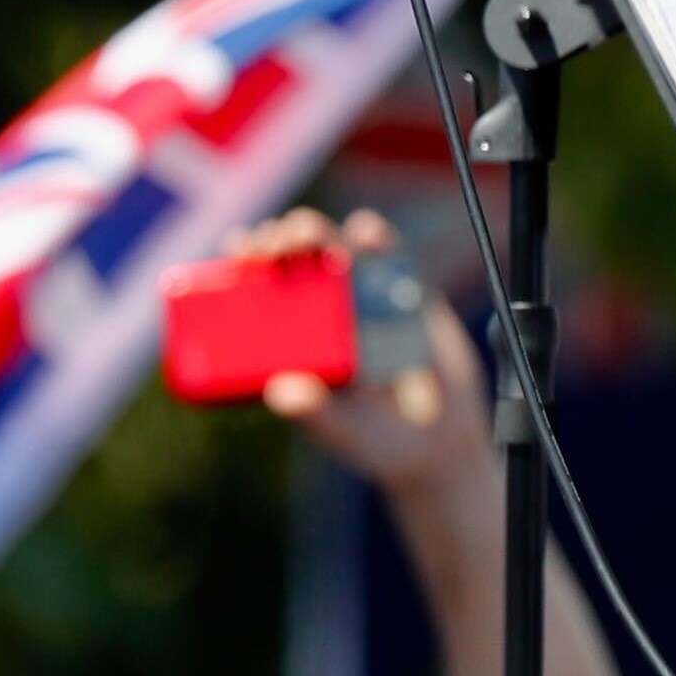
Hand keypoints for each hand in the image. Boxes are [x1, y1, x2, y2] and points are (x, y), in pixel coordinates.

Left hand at [240, 207, 486, 497]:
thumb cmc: (375, 437)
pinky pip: (389, 255)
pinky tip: (363, 233)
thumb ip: (314, 413)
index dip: (246, 261)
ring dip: (316, 231)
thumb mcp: (342, 430)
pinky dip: (376, 237)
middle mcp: (327, 307)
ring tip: (306, 236)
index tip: (236, 251)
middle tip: (268, 246)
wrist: (439, 444)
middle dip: (278, 239)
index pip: (262, 287)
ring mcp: (367, 295)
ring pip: (335, 246)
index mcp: (298, 335)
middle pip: (294, 256)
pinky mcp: (406, 292)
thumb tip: (280, 393)